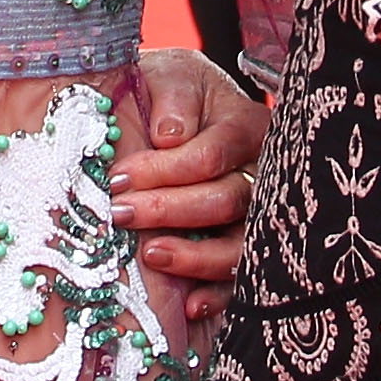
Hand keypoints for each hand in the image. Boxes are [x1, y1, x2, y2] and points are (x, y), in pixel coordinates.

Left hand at [121, 46, 263, 345]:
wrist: (174, 112)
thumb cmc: (168, 94)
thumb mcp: (169, 75)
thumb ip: (172, 94)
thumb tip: (169, 134)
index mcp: (245, 125)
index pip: (212, 155)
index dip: (165, 170)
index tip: (118, 178)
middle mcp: (262, 172)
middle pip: (227, 200)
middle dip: (170, 211)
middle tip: (121, 215)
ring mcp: (261, 216)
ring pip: (241, 245)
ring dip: (196, 257)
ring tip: (151, 255)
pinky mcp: (250, 252)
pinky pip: (243, 280)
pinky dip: (217, 296)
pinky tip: (189, 306)